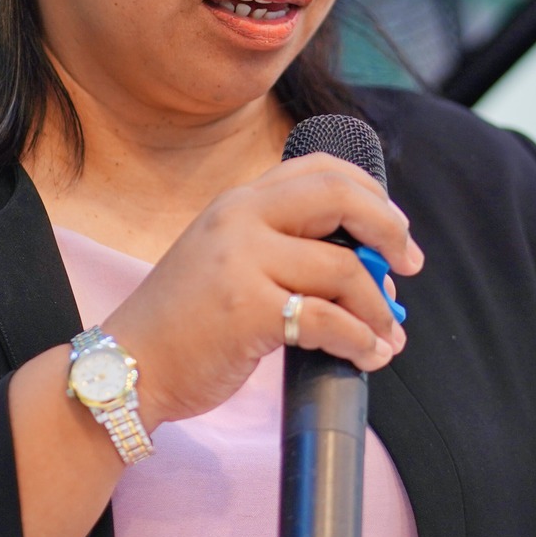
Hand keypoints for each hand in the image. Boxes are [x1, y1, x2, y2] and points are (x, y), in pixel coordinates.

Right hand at [101, 152, 421, 424]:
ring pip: (344, 269)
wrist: (125, 368)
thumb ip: (282, 248)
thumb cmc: (186, 324)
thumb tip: (372, 267)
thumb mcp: (226, 261)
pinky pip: (329, 320)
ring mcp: (242, 262)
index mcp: (239, 203)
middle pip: (340, 198)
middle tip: (409, 266)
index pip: (320, 168)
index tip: (395, 228)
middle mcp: (240, 219)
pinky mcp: (247, 311)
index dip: (371, 193)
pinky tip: (368, 355)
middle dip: (390, 230)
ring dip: (380, 307)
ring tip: (390, 336)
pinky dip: (361, 341)